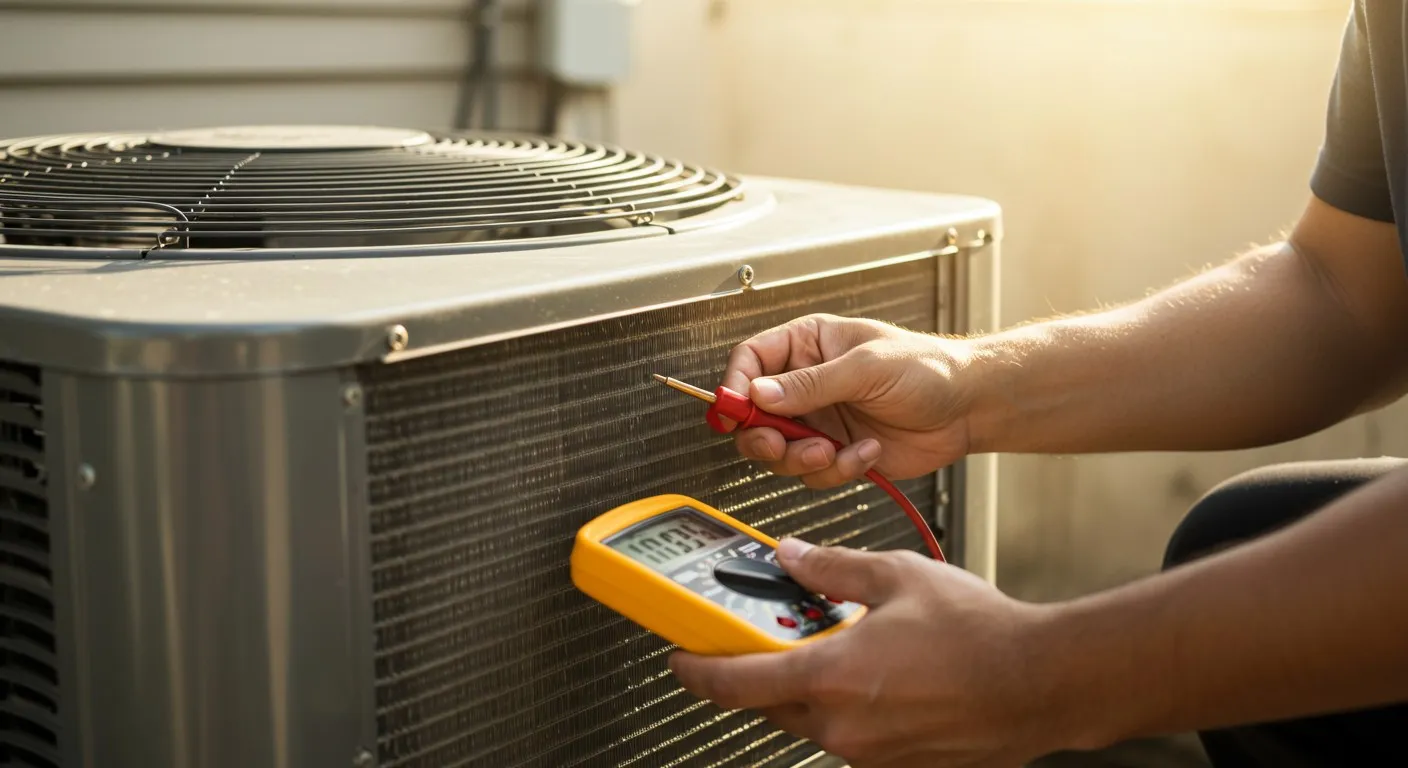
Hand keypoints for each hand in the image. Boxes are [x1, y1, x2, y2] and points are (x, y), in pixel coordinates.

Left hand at [669, 539, 1060, 767]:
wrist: (1042, 682)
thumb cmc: (981, 634)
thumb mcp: (896, 576)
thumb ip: (833, 567)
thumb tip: (793, 557)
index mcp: (831, 679)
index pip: (735, 682)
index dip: (697, 669)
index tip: (680, 658)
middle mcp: (843, 728)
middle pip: (769, 704)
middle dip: (757, 672)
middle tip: (762, 640)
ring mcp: (871, 755)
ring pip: (811, 722)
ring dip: (809, 689)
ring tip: (840, 649)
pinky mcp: (897, 767)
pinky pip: (851, 737)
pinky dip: (848, 708)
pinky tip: (880, 678)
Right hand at [722, 314, 974, 487]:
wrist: (968, 408)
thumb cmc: (928, 368)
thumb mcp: (866, 367)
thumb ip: (810, 383)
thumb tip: (758, 393)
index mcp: (807, 345)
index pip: (750, 361)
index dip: (734, 386)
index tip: (734, 411)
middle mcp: (806, 383)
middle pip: (753, 415)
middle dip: (764, 435)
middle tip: (781, 443)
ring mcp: (819, 421)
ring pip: (778, 451)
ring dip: (802, 458)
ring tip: (834, 450)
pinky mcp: (835, 452)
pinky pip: (812, 473)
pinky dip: (836, 470)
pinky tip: (866, 452)